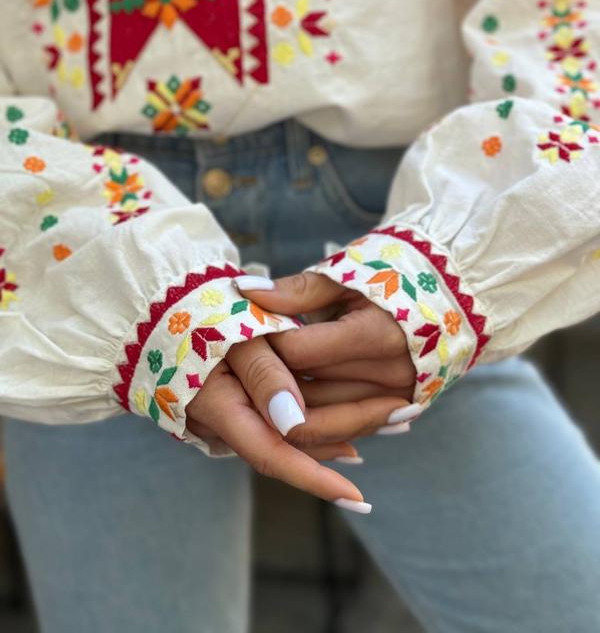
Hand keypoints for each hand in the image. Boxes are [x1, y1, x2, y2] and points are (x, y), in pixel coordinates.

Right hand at [186, 332, 414, 511]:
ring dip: (342, 428)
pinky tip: (351, 427)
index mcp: (219, 407)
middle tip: (404, 420)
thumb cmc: (202, 312)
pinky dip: (319, 420)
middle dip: (349, 437)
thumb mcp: (235, 333)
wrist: (166, 305)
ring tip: (393, 420)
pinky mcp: (237, 407)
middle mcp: (223, 423)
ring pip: (292, 435)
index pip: (273, 454)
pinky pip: (283, 422)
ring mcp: (230, 418)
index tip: (357, 497)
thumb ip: (264, 376)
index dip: (315, 478)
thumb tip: (293, 422)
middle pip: (293, 445)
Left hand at [238, 273, 420, 432]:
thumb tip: (244, 290)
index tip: (249, 332)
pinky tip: (291, 407)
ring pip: (321, 422)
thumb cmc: (391, 277)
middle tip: (246, 366)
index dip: (266, 344)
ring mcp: (396, 397)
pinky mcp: (398, 410)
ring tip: (265, 385)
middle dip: (269, 383)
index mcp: (374, 333)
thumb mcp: (345, 276)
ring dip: (287, 409)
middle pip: (305, 395)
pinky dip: (315, 422)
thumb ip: (295, 291)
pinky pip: (344, 430)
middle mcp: (388, 373)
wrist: (450, 294)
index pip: (298, 352)